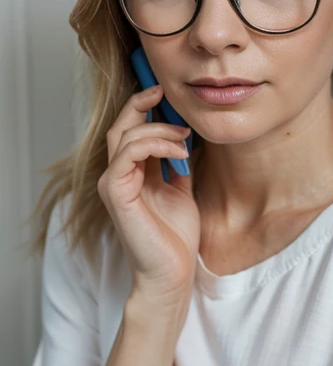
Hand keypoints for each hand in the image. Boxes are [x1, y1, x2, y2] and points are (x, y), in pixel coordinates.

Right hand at [97, 85, 200, 311]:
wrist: (172, 273)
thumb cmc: (175, 236)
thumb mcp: (180, 188)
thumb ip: (175, 162)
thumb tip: (185, 133)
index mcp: (131, 172)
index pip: (129, 129)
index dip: (143, 106)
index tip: (164, 91)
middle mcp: (118, 175)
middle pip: (121, 126)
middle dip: (142, 104)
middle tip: (164, 92)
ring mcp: (114, 184)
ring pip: (125, 137)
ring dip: (158, 129)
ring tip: (185, 137)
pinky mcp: (117, 194)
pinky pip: (127, 155)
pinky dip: (154, 145)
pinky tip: (178, 152)